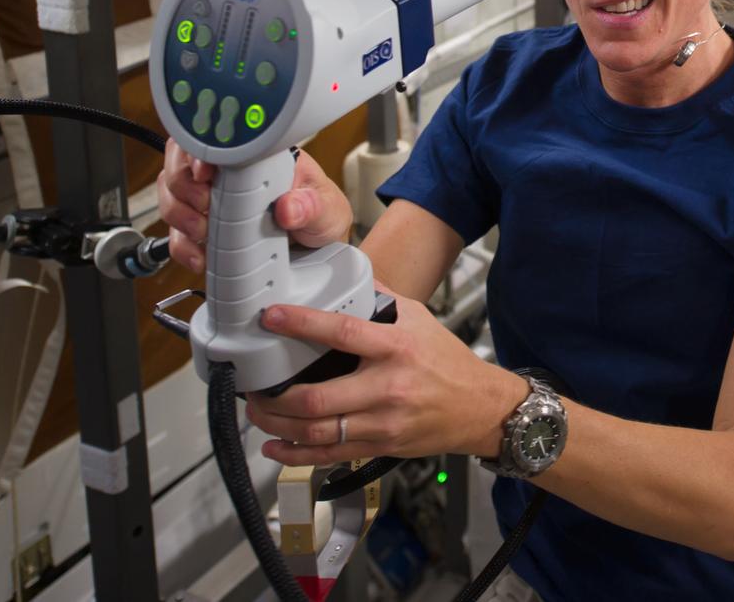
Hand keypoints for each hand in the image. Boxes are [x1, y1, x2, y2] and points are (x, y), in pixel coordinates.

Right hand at [155, 141, 352, 272]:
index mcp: (257, 156)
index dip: (199, 152)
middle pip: (180, 163)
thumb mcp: (326, 207)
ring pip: (171, 196)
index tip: (204, 172)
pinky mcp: (204, 230)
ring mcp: (213, 201)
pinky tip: (200, 257)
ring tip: (203, 233)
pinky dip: (182, 247)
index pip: (215, 139)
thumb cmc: (320, 214)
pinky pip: (176, 235)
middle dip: (184, 186)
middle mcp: (228, 174)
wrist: (319, 248)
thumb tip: (289, 207)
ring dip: (179, 215)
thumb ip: (311, 206)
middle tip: (205, 206)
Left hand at [244, 297, 527, 465]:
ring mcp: (382, 422)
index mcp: (396, 348)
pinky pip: (329, 456)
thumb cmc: (448, 362)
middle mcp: (387, 388)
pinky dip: (296, 454)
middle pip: (317, 399)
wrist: (480, 407)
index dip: (302, 325)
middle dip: (275, 396)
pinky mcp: (380, 446)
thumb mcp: (420, 318)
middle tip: (253, 386)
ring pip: (317, 432)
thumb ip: (381, 299)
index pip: (342, 334)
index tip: (272, 317)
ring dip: (277, 425)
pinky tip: (275, 446)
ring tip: (257, 412)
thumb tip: (348, 277)